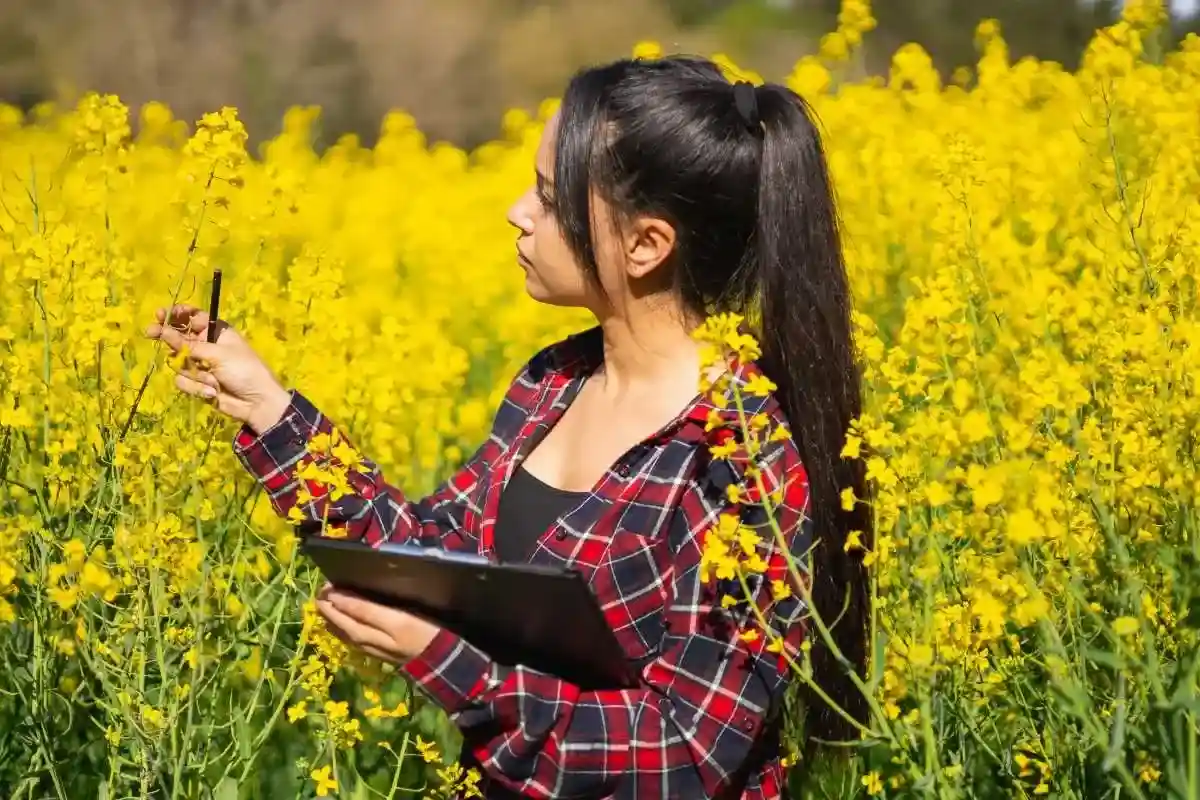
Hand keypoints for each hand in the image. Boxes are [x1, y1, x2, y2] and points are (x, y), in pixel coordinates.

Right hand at [144, 304, 291, 434]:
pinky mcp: (197, 383)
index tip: (161, 314)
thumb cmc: (244, 370)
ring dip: (192, 372)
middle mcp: (206, 346)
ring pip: (177, 362)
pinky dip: (196, 387)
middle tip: (151, 332)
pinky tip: (212, 392)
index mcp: (216, 332)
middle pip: (178, 337)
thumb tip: (163, 331)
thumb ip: (189, 345)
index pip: (192, 318)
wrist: (257, 403)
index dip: (176, 315)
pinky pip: (183, 381)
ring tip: (211, 380)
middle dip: (166, 336)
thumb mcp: (218, 354)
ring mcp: (200, 365)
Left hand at [315, 583, 442, 663]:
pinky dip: (343, 634)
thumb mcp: (409, 616)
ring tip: (323, 609)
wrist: (445, 662)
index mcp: (391, 626)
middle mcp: (379, 641)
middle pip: (349, 625)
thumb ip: (378, 608)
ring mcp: (378, 651)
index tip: (328, 586)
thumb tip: (350, 597)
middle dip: (332, 610)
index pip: (359, 611)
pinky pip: (355, 644)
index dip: (342, 599)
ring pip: (349, 636)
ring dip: (333, 622)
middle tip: (320, 595)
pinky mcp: (381, 655)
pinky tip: (338, 628)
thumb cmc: (432, 631)